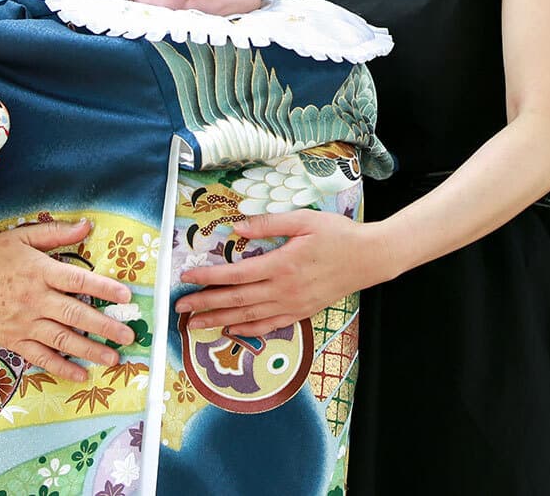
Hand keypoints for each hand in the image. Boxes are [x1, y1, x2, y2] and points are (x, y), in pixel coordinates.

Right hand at [0, 219, 134, 381]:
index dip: (104, 288)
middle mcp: (35, 299)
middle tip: (129, 336)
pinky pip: (40, 357)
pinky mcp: (13, 339)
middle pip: (75, 314)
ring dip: (89, 350)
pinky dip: (60, 367)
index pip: (78, 280)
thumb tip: (87, 226)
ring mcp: (24, 322)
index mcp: (40, 271)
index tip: (126, 296)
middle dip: (105, 326)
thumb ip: (56, 233)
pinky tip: (80, 374)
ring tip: (113, 358)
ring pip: (62, 340)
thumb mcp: (23, 236)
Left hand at [174, 210, 384, 337]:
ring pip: (249, 317)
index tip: (188, 278)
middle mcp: (284, 289)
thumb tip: (237, 228)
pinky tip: (232, 330)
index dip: (210, 277)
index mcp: (282, 264)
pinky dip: (248, 330)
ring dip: (219, 320)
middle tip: (180, 308)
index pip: (236, 274)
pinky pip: (270, 326)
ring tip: (195, 326)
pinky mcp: (301, 313)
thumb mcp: (304, 220)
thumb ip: (269, 224)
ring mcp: (293, 305)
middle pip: (237, 300)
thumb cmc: (337, 234)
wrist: (369, 259)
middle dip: (205, 304)